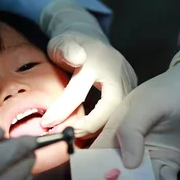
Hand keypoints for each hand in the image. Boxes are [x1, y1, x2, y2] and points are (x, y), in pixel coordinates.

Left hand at [39, 0, 136, 137]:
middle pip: (110, 108)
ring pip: (119, 115)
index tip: (46, 124)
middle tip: (67, 135)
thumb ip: (65, 49)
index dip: (62, 110)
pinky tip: (88, 135)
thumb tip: (76, 58)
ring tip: (75, 137)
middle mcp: (117, 73)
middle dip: (88, 127)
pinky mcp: (132, 94)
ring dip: (98, 130)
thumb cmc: (70, 46)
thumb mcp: (62, 43)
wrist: (91, 41)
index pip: (79, 91)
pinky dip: (105, 127)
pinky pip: (121, 116)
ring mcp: (128, 83)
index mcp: (98, 61)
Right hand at [92, 60, 179, 179]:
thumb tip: (127, 165)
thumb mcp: (148, 104)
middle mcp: (129, 148)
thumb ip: (132, 130)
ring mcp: (150, 157)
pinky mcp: (170, 163)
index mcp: (115, 131)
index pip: (98, 157)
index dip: (92, 175)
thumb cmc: (172, 90)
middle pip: (119, 176)